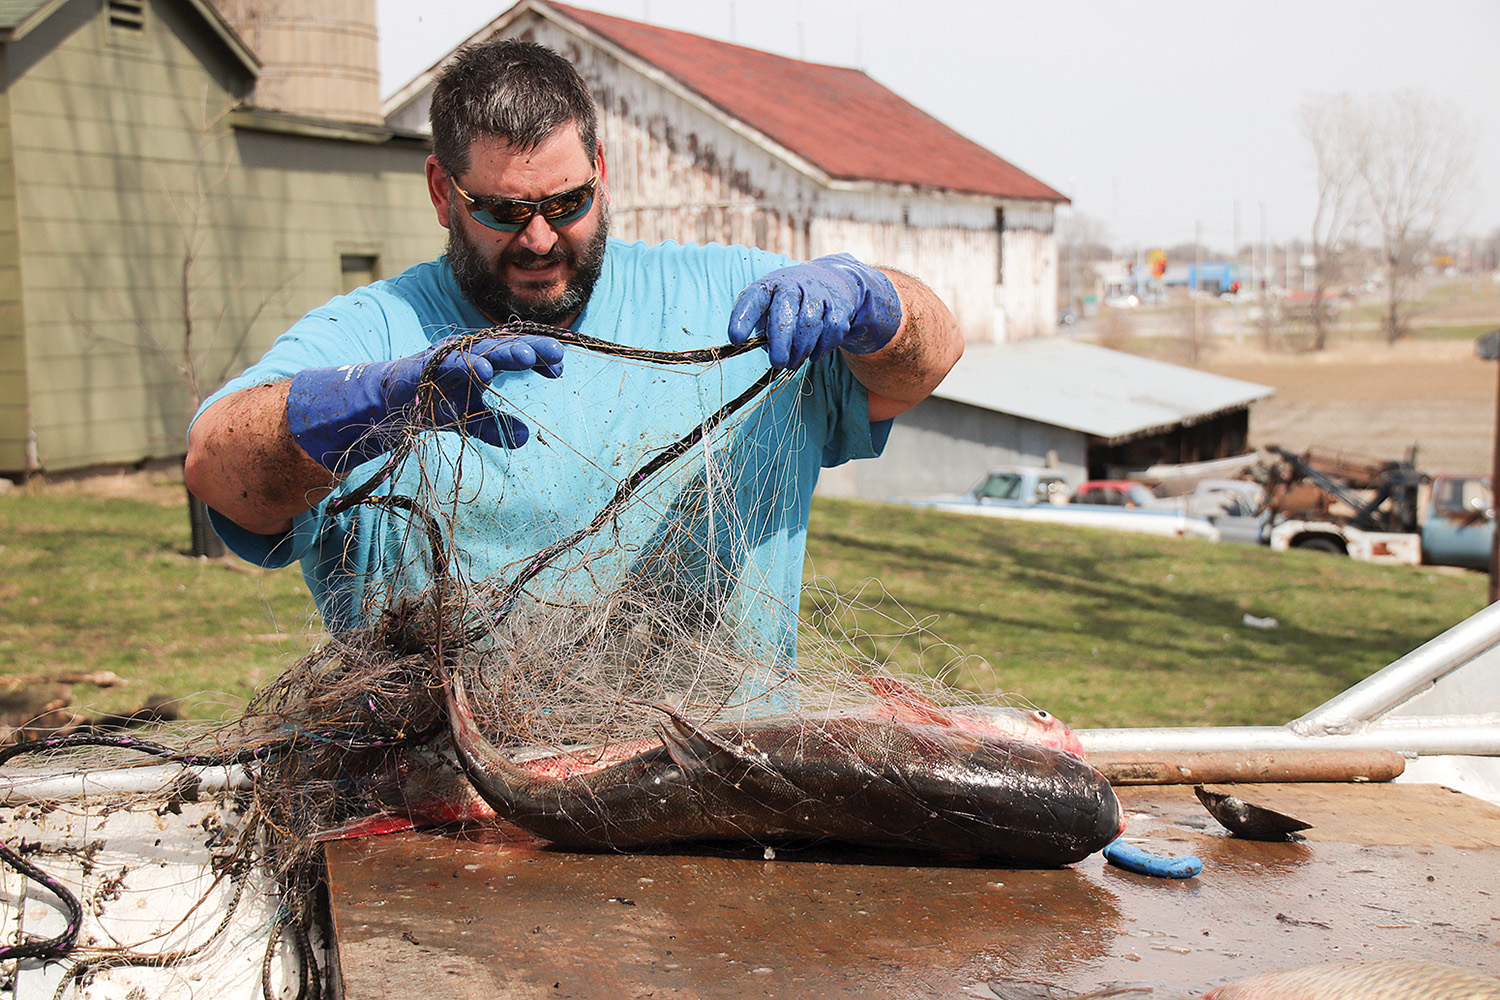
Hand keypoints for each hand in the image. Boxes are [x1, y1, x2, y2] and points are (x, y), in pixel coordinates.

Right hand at [286, 334, 564, 470]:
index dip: (539, 357)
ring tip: (527, 356)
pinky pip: (449, 365)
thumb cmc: (431, 403)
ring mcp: (445, 358)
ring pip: (481, 351)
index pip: (516, 353)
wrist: (384, 403)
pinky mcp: (424, 368)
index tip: (560, 369)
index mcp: (481, 360)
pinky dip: (468, 366)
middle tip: (558, 354)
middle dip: (531, 348)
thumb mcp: (469, 418)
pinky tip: (487, 371)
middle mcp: (466, 353)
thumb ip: (496, 426)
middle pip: (504, 346)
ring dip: (505, 353)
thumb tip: (528, 438)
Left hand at [727, 253, 901, 368]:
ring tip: (793, 362)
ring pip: (810, 326)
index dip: (743, 319)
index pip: (753, 299)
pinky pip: (831, 331)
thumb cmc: (790, 302)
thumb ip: (762, 329)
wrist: (831, 281)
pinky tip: (813, 354)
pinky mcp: (839, 306)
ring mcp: (819, 294)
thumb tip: (764, 350)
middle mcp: (794, 285)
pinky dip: (821, 348)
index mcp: (770, 285)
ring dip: (800, 350)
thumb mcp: (770, 306)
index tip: (736, 340)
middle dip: (780, 342)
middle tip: (777, 363)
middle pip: (786, 313)